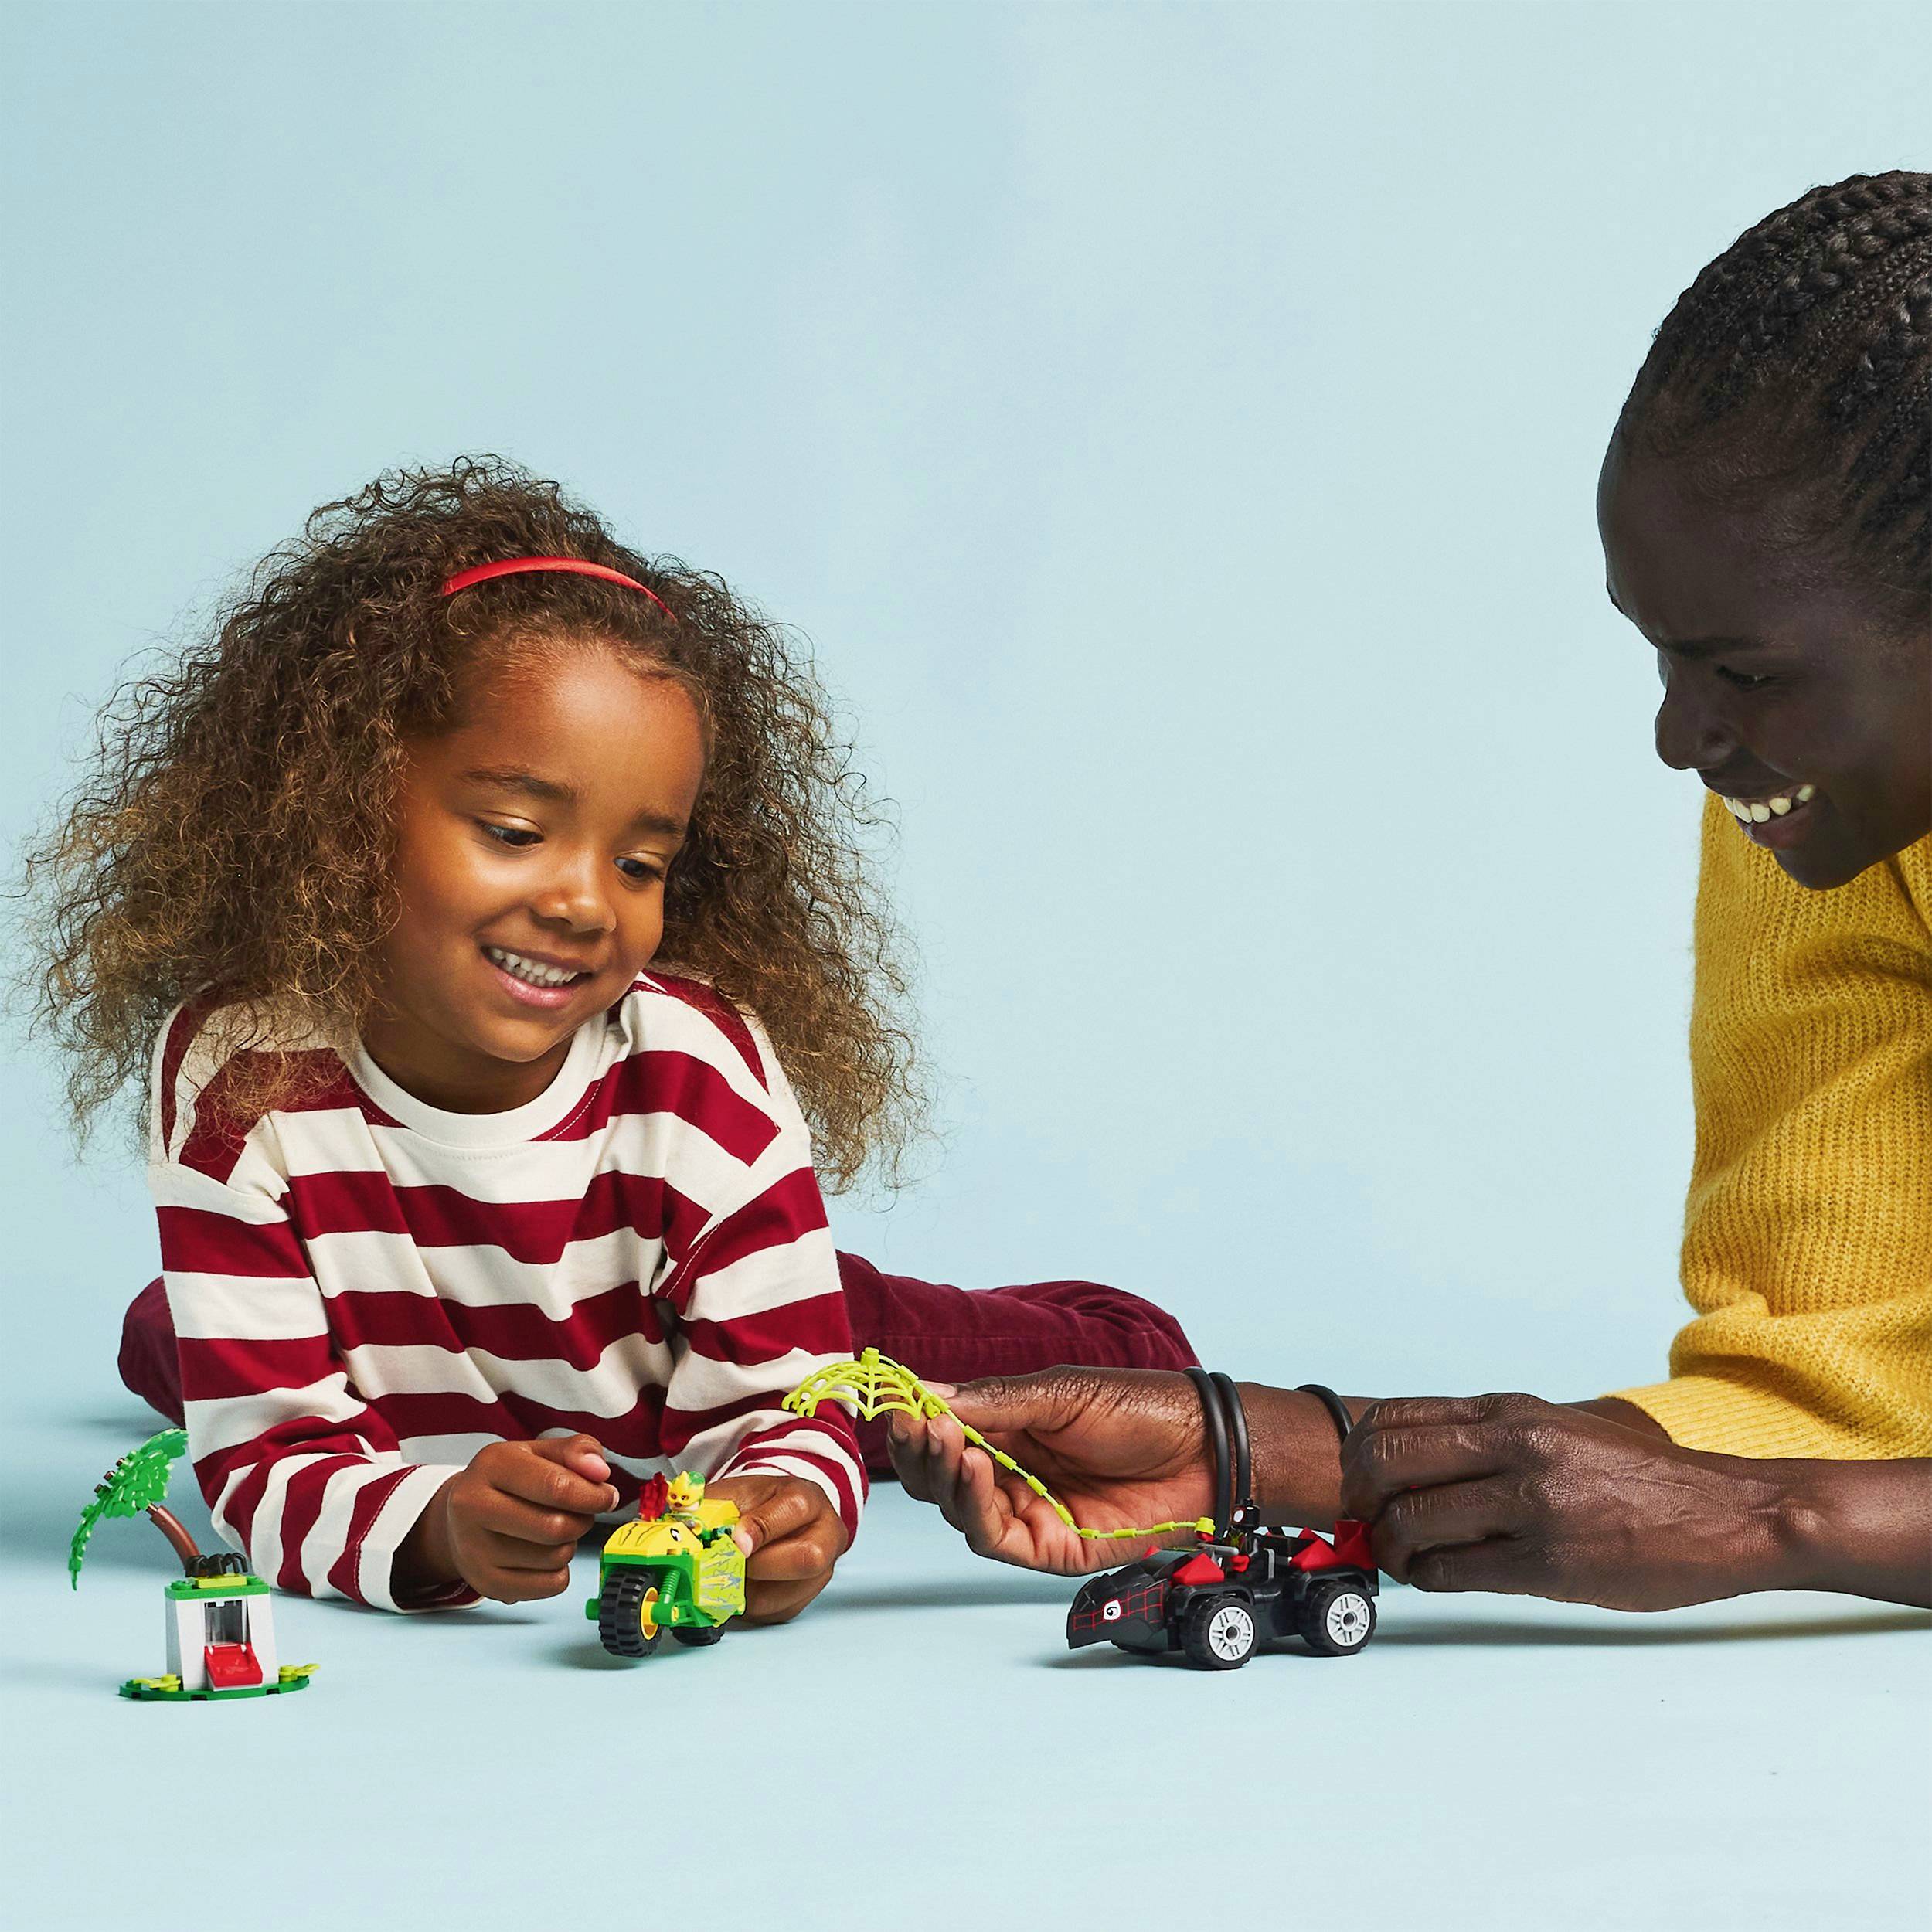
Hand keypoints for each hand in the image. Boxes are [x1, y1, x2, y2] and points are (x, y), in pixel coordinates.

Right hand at [412, 1435, 619, 1603]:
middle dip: (583, 1520)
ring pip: (556, 1558)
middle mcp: (474, 1506)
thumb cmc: (509, 1481)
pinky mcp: (485, 1583)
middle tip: (581, 1512)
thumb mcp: (540, 1452)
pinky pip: (550, 1585)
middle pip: (556, 1527)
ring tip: (554, 1529)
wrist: (458, 1517)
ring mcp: (474, 1549)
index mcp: (492, 1465)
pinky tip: (543, 1553)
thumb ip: (577, 1450)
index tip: (608, 1496)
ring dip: (570, 1544)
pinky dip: (559, 1571)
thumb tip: (600, 1471)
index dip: (593, 1495)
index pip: (556, 1486)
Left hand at [707, 1473, 847, 1623]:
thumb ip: (716, 1506)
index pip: (794, 1510)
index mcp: (809, 1498)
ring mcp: (822, 1571)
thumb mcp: (739, 1492)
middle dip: (759, 1565)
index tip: (734, 1542)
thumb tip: (688, 1527)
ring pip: (788, 1594)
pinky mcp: (806, 1598)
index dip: (761, 1528)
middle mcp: (826, 1535)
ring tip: (726, 1574)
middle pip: (806, 1558)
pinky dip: (749, 1604)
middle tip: (729, 1561)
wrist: (777, 1516)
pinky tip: (737, 1586)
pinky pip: (775, 1612)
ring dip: (748, 1590)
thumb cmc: (759, 1504)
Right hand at [889, 1367, 1212, 1574]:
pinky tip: (976, 1470)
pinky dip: (976, 1506)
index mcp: (1011, 1428)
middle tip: (917, 1425)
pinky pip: (994, 1537)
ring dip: (945, 1475)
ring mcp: (1029, 1511)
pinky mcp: (1050, 1547)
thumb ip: (994, 1401)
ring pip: (958, 1509)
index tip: (896, 1405)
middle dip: (921, 1452)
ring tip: (947, 1442)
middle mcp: (1012, 1472)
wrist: (1204, 1449)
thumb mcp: (1061, 1393)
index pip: (944, 1432)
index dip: (916, 1421)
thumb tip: (928, 1396)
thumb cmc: (1141, 1410)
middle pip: (939, 1477)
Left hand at [1339, 1393, 1795, 1611]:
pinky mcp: (1549, 1564)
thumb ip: (1488, 1439)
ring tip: (1403, 1557)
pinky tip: (1439, 1576)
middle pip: (1386, 1464)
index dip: (1360, 1454)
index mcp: (1511, 1411)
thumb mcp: (1557, 1428)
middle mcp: (1516, 1448)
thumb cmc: (1638, 1477)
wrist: (1728, 1515)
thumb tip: (1408, 1462)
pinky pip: (1453, 1572)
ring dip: (1391, 1548)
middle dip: (1360, 1500)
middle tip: (1365, 1523)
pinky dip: (1428, 1577)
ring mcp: (1532, 1506)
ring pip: (1411, 1523)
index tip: (1359, 1481)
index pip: (1395, 1417)